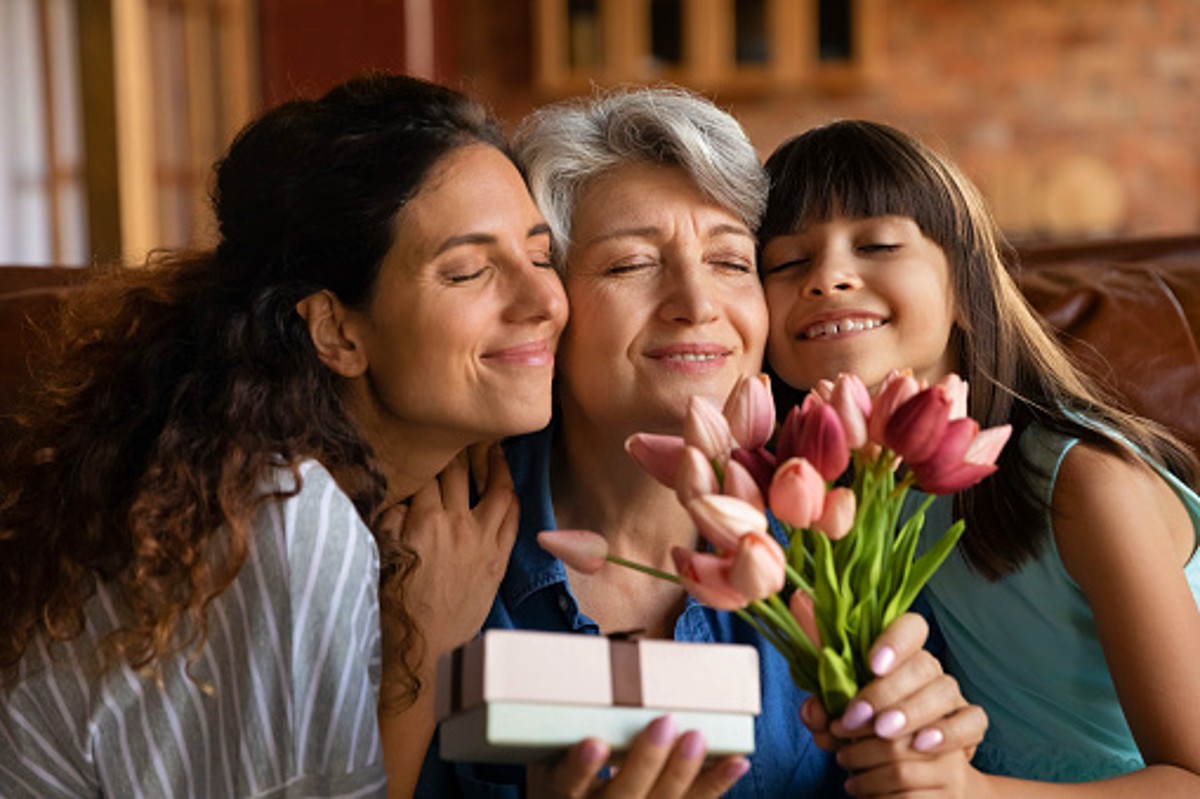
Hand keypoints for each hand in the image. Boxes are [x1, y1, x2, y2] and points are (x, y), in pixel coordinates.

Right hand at [377, 444, 519, 668]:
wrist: (418, 643)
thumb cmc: (393, 601)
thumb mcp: (379, 551)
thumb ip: (390, 516)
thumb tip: (400, 491)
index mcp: (424, 519)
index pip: (428, 472)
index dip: (428, 453)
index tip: (429, 438)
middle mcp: (457, 523)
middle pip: (461, 472)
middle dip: (461, 447)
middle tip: (464, 431)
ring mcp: (482, 541)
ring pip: (497, 490)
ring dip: (495, 465)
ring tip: (494, 450)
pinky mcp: (498, 560)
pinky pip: (513, 519)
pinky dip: (512, 498)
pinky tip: (508, 489)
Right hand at [526, 716, 750, 798]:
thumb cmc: (571, 753)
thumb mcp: (558, 738)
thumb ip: (577, 706)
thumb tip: (600, 650)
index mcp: (565, 787)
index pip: (568, 782)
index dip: (581, 768)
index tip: (594, 744)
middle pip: (621, 795)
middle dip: (645, 761)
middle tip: (664, 722)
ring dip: (681, 771)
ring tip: (697, 736)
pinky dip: (716, 782)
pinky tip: (737, 761)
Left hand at [798, 613, 987, 793]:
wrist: (914, 773)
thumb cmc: (869, 733)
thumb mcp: (839, 718)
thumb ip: (823, 710)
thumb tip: (810, 708)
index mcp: (898, 655)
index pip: (909, 627)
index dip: (894, 640)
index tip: (872, 664)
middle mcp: (928, 670)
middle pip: (923, 663)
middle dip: (888, 691)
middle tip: (860, 718)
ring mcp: (951, 696)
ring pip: (945, 689)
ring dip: (912, 711)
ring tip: (884, 734)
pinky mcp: (970, 724)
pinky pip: (972, 720)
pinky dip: (950, 732)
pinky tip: (922, 745)